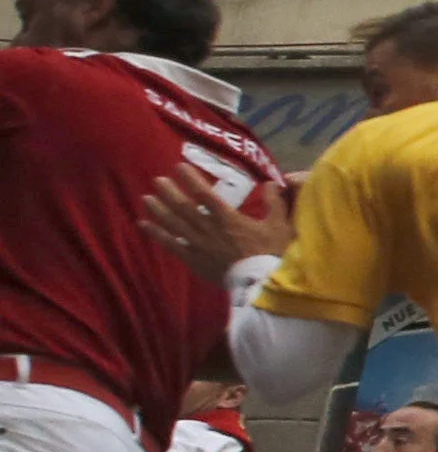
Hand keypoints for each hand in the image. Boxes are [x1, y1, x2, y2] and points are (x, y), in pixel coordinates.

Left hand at [137, 171, 287, 271]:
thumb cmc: (272, 254)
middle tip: (157, 180)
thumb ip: (275, 203)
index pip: (205, 195)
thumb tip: (271, 183)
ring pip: (174, 224)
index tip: (179, 167)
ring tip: (146, 198)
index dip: (191, 180)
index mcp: (229, 219)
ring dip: (159, 210)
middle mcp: (209, 229)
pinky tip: (143, 225)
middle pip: (184, 208)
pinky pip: (171, 245)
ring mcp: (199, 245)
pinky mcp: (194, 259)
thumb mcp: (280, 226)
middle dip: (170, 192)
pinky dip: (156, 234)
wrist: (260, 284)